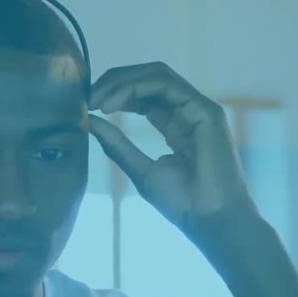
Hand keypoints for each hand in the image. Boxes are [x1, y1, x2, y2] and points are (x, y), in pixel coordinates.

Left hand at [88, 62, 257, 238]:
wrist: (210, 221)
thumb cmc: (182, 204)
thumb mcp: (140, 170)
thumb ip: (117, 145)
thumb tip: (90, 121)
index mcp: (176, 124)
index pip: (144, 93)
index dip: (115, 92)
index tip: (87, 105)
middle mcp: (188, 111)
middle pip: (149, 78)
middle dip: (115, 81)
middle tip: (88, 97)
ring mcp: (198, 109)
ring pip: (157, 75)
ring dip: (122, 81)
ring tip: (98, 99)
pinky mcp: (205, 111)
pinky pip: (167, 85)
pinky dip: (136, 87)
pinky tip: (114, 103)